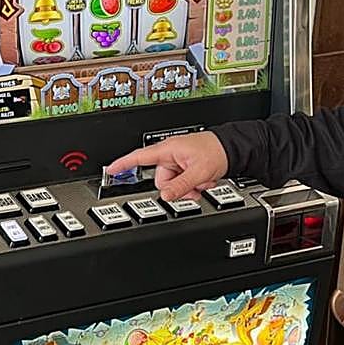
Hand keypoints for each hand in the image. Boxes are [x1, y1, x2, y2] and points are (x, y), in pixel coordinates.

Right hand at [105, 132, 228, 201]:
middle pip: (160, 181)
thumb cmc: (217, 151)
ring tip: (201, 182)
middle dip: (176, 188)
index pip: (139, 157)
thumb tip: (164, 196)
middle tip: (192, 187)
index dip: (122, 164)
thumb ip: (180, 186)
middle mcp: (170, 155)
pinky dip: (192, 185)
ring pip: (172, 184)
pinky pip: (181, 182)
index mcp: (168, 150)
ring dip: (187, 188)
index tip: (110, 170)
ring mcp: (177, 161)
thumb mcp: (198, 172)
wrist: (233, 148)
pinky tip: (202, 180)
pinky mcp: (185, 166)